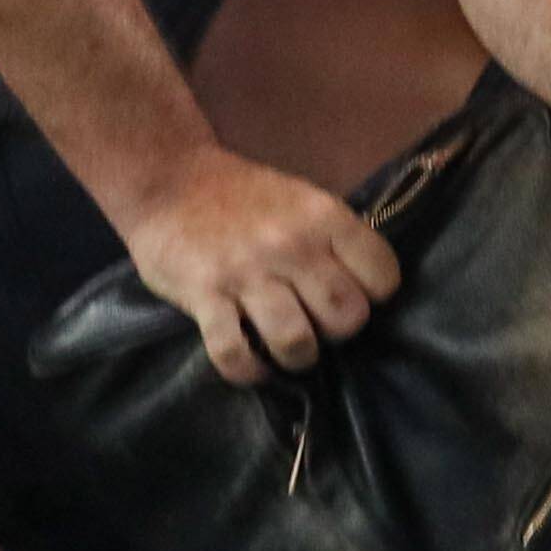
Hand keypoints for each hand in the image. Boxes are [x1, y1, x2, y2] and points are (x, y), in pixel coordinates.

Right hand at [124, 144, 399, 385]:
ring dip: (296, 356)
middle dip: (336, 332)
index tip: (351, 294)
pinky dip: (248, 371)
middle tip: (315, 322)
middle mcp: (291, 244)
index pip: (383, 278)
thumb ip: (332, 240)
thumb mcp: (301, 200)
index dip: (372, 296)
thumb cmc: (241, 195)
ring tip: (286, 348)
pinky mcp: (204, 294)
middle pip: (347, 318)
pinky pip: (234, 354)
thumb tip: (364, 291)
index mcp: (323, 216)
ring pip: (297, 343)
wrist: (167, 178)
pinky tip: (251, 364)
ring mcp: (246, 271)